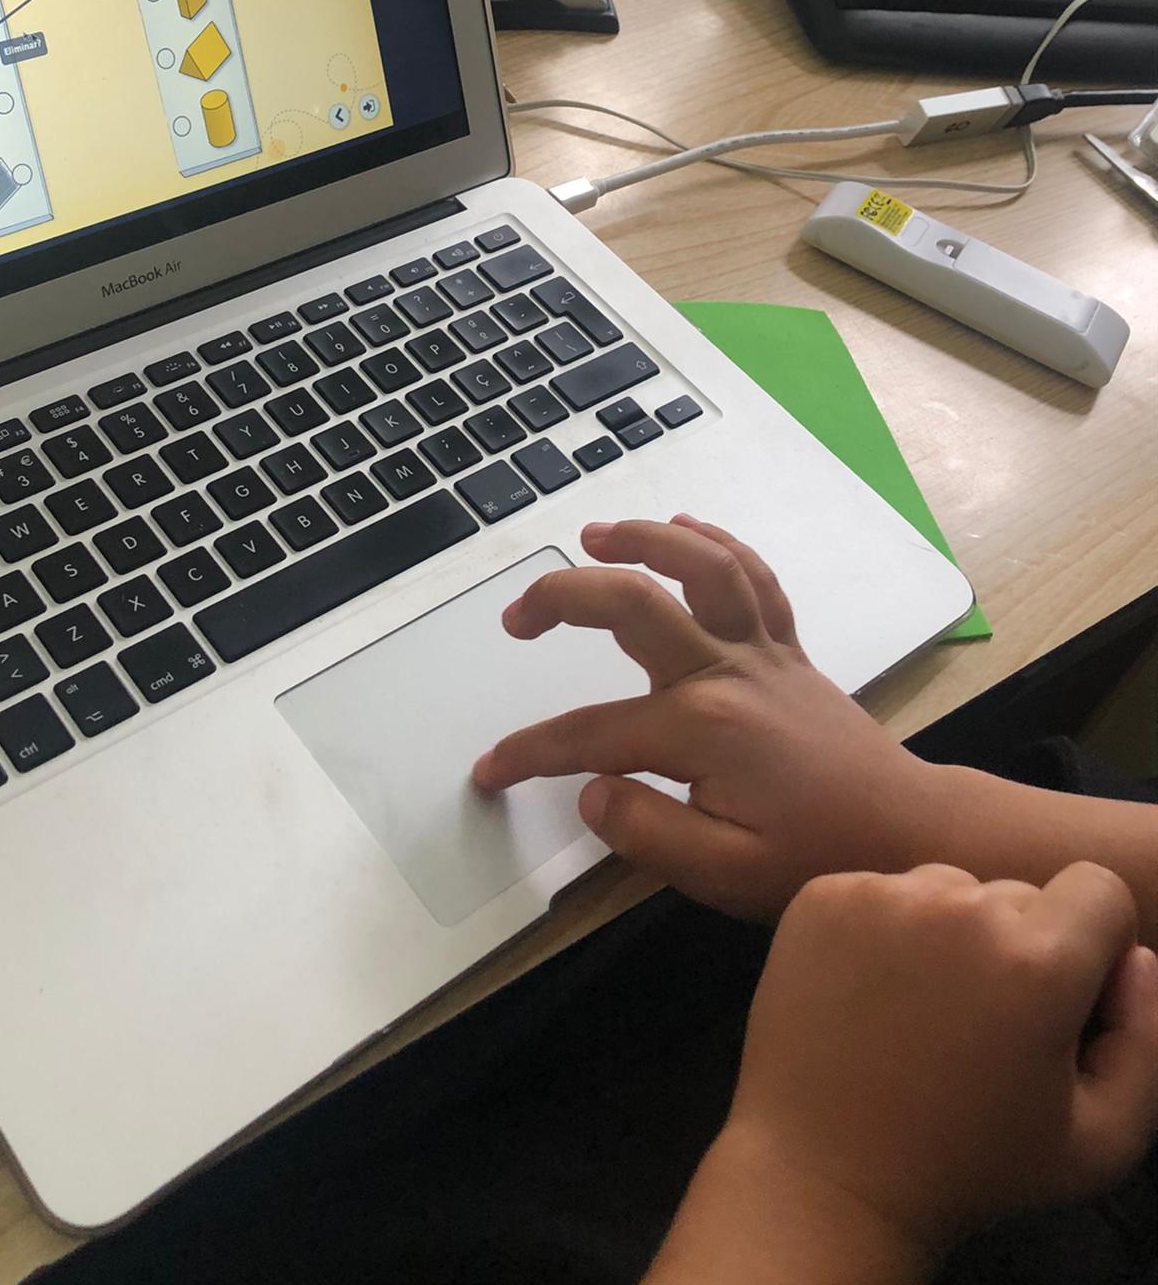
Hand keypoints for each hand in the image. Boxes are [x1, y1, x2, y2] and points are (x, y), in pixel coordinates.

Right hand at [471, 517, 955, 920]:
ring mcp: (761, 652)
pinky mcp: (788, 651)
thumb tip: (587, 791)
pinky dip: (717, 544)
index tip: (490, 771)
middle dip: (563, 597)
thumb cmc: (817, 858)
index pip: (590, 736)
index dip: (531, 753)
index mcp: (700, 729)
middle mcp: (725, 672)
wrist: (910, 833)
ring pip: (700, 567)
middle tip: (516, 617)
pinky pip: (753, 578)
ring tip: (593, 534)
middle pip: (633, 604)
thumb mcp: (725, 874)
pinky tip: (685, 526)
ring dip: (644, 540)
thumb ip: (647, 831)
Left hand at [719, 862, 1157, 1248]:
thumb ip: (1145, 1040)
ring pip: (949, 890)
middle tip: (984, 1029)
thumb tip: (1136, 957)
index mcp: (1036, 961)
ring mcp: (879, 895)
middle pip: (1020, 894)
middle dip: (1021, 948)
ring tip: (924, 1016)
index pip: (1099, 889)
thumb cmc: (970, 1166)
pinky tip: (872, 998)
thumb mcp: (1101, 1140)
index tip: (1066, 999)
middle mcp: (956, 907)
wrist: (825, 1174)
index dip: (1097, 944)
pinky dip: (887, 933)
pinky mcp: (822, 897)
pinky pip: (882, 892)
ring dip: (952, 936)